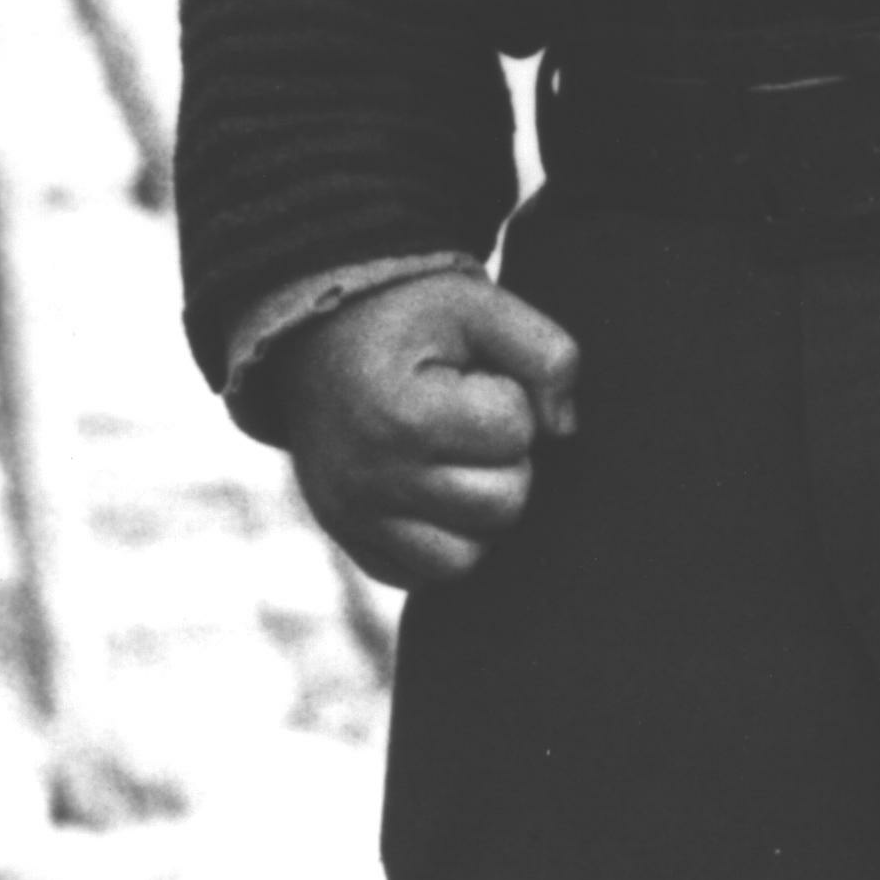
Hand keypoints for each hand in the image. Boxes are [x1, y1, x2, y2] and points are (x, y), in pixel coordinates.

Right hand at [254, 272, 581, 584]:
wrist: (314, 335)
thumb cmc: (407, 318)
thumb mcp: (477, 304)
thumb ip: (546, 353)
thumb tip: (566, 430)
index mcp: (402, 416)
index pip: (516, 431)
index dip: (511, 397)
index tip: (473, 376)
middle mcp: (370, 479)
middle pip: (503, 505)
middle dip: (506, 460)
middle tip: (470, 420)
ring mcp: (353, 517)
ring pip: (466, 559)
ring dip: (479, 511)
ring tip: (457, 459)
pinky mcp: (348, 538)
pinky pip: (423, 576)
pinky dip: (442, 542)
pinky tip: (434, 490)